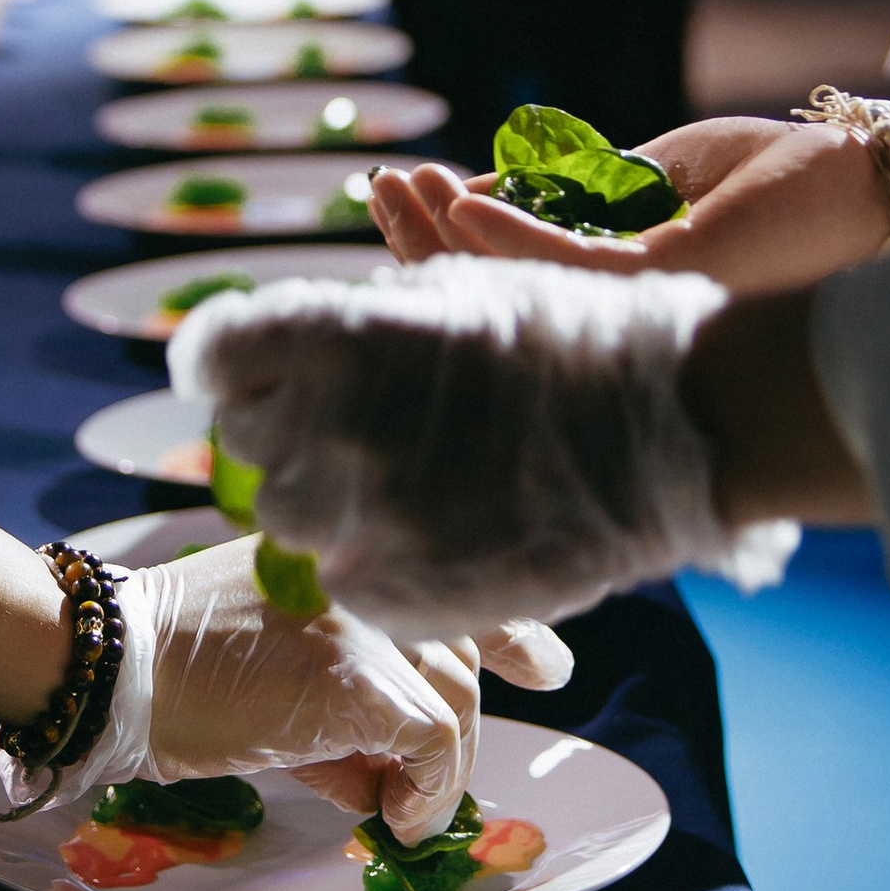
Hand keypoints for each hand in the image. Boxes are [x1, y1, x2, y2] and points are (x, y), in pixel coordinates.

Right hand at [104, 534, 486, 838]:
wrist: (120, 667)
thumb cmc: (175, 663)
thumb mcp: (275, 644)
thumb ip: (345, 681)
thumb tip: (393, 771)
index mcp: (348, 557)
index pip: (454, 583)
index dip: (513, 631)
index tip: (546, 669)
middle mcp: (368, 576)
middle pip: (458, 657)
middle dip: (456, 730)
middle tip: (425, 789)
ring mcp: (368, 625)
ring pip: (455, 704)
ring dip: (431, 771)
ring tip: (386, 807)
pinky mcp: (359, 683)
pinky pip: (433, 745)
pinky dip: (425, 792)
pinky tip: (393, 818)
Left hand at [172, 258, 779, 635]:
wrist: (673, 425)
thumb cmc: (564, 338)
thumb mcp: (446, 294)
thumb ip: (349, 321)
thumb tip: (280, 343)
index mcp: (332, 340)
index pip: (216, 356)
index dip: (233, 360)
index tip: (251, 369)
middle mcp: (329, 431)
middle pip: (247, 441)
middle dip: (286, 426)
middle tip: (350, 421)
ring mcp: (362, 522)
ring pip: (290, 518)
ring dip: (328, 495)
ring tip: (402, 476)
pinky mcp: (399, 596)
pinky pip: (346, 580)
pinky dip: (375, 557)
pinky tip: (434, 527)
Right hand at [373, 119, 889, 296]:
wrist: (880, 175)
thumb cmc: (790, 171)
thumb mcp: (666, 170)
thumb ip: (584, 189)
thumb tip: (487, 186)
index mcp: (633, 304)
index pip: (522, 286)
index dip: (453, 249)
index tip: (405, 194)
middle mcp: (636, 324)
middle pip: (506, 297)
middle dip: (429, 247)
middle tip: (377, 190)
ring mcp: (654, 310)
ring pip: (524, 286)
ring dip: (450, 236)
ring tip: (400, 187)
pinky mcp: (677, 280)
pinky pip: (571, 264)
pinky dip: (510, 234)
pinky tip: (461, 204)